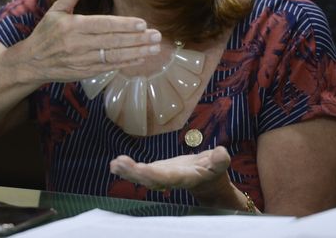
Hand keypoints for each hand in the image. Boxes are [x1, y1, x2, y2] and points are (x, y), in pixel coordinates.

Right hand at [9, 0, 161, 82]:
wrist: (31, 63)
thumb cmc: (45, 34)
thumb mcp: (56, 10)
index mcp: (72, 26)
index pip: (103, 25)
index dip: (124, 25)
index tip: (142, 24)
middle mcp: (79, 44)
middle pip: (113, 41)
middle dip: (137, 39)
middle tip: (157, 35)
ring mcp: (83, 60)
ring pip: (114, 56)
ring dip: (137, 52)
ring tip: (154, 47)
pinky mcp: (86, 72)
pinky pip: (109, 67)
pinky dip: (126, 63)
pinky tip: (141, 58)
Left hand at [109, 146, 231, 192]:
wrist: (209, 182)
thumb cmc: (214, 171)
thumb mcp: (220, 165)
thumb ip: (220, 161)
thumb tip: (221, 153)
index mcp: (185, 178)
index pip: (169, 178)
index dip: (155, 174)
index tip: (142, 169)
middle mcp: (170, 180)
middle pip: (151, 180)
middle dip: (135, 173)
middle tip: (120, 164)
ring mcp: (162, 177)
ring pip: (143, 177)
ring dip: (128, 171)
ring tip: (114, 164)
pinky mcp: (157, 172)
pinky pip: (141, 172)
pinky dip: (128, 169)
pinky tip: (115, 164)